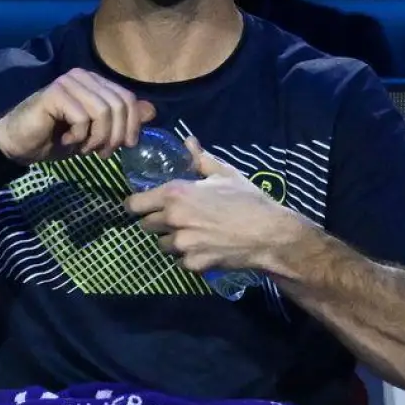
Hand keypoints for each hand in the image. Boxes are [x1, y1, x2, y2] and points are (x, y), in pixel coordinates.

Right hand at [0, 68, 156, 165]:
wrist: (19, 144)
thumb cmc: (56, 138)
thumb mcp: (96, 133)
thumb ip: (121, 120)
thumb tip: (152, 111)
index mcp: (94, 81)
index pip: (128, 98)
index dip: (132, 125)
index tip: (125, 147)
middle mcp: (82, 76)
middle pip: (118, 104)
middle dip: (115, 135)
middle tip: (103, 154)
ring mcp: (68, 82)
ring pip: (103, 111)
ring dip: (98, 138)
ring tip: (85, 149)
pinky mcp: (55, 93)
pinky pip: (83, 118)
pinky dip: (80, 137)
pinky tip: (67, 142)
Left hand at [125, 137, 308, 273]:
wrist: (270, 235)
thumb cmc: (247, 199)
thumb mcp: (224, 173)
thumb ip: (199, 158)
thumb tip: (188, 141)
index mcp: (175, 194)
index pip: (133, 204)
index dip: (137, 204)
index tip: (145, 205)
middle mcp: (172, 219)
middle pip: (146, 225)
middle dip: (157, 222)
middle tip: (176, 219)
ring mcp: (182, 244)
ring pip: (163, 245)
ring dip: (172, 241)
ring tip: (193, 234)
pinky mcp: (193, 264)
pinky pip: (181, 262)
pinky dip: (189, 258)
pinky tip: (205, 249)